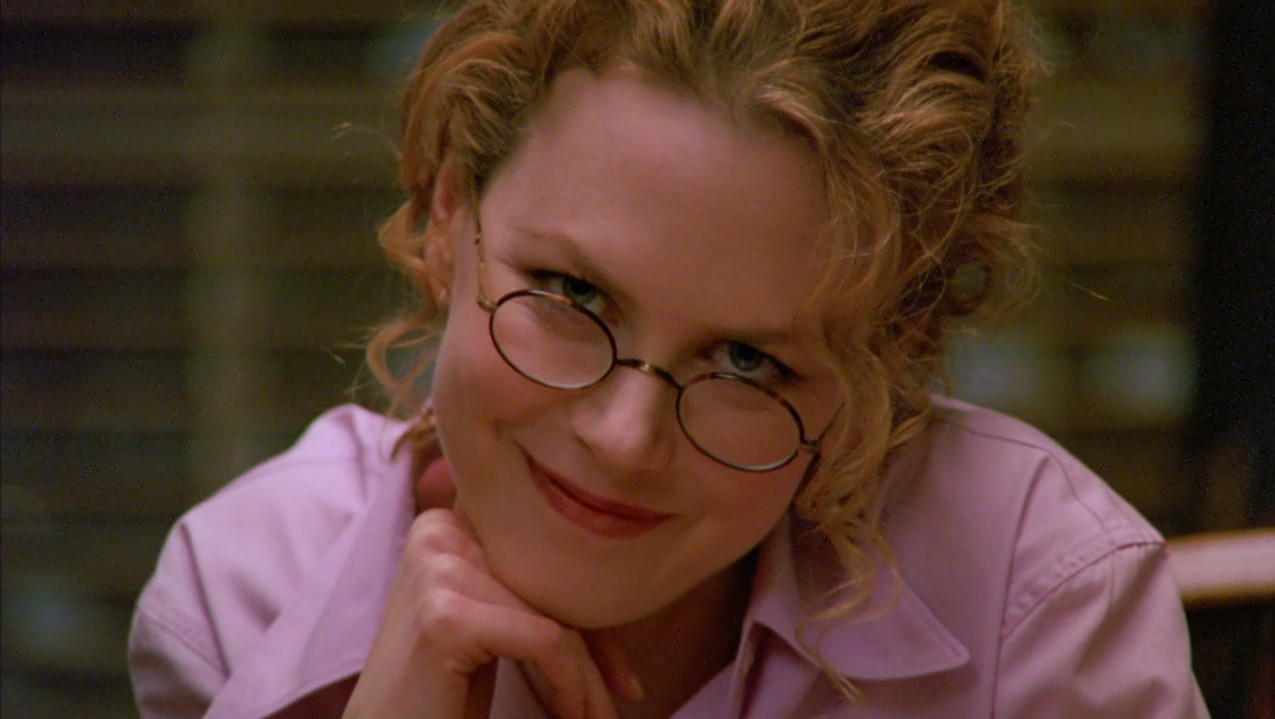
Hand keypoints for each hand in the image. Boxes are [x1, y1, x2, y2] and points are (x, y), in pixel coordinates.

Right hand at [343, 488, 632, 717]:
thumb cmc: (439, 689)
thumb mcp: (489, 621)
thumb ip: (527, 586)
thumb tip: (619, 570)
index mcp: (449, 521)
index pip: (543, 553)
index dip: (590, 609)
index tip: (619, 667)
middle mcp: (439, 531)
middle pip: (552, 581)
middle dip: (597, 646)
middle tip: (622, 694)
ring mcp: (438, 569)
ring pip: (556, 615)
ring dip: (586, 678)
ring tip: (595, 715)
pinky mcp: (444, 615)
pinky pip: (547, 640)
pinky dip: (568, 684)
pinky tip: (565, 713)